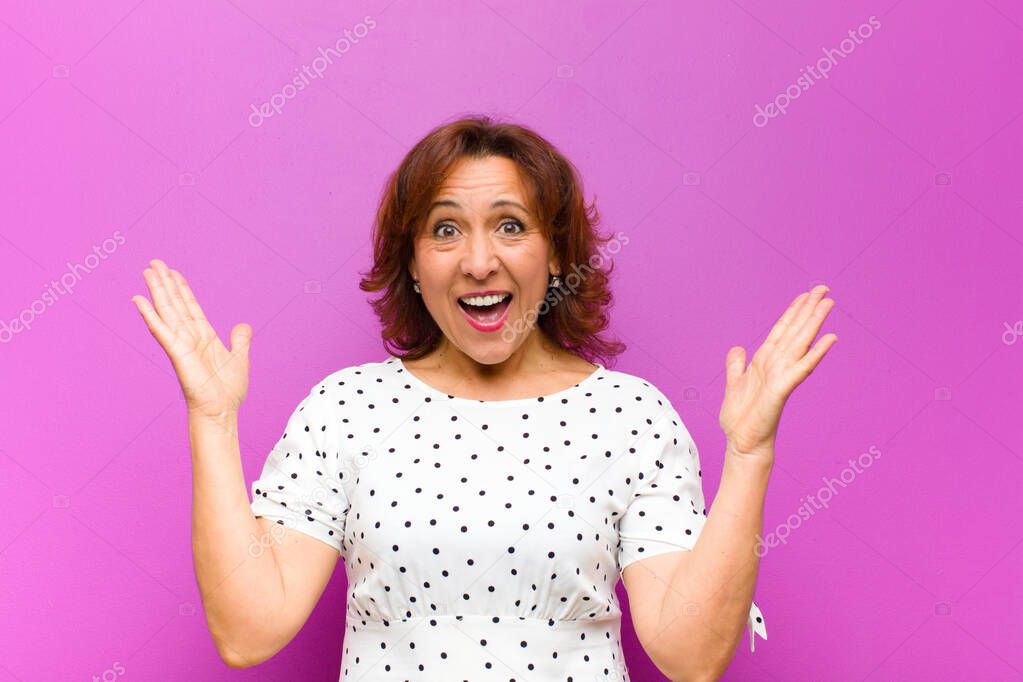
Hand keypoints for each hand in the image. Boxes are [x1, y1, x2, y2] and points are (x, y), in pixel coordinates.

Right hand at [131, 259, 251, 419]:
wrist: (221, 410)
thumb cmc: (228, 390)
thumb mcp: (240, 358)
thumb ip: (240, 340)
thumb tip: (243, 325)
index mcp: (204, 336)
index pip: (190, 306)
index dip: (181, 288)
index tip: (173, 272)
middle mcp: (190, 337)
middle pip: (175, 303)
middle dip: (165, 283)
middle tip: (154, 263)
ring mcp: (181, 343)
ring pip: (167, 311)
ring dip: (156, 291)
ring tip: (147, 272)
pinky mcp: (176, 352)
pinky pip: (161, 330)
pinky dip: (150, 314)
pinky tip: (139, 300)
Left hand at [719, 285, 837, 461]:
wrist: (742, 442)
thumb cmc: (741, 417)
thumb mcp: (734, 383)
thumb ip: (736, 365)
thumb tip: (738, 348)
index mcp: (765, 361)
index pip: (782, 330)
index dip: (793, 311)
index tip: (806, 294)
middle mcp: (776, 364)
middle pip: (795, 331)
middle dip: (809, 310)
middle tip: (824, 289)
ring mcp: (781, 375)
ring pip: (801, 343)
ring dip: (814, 323)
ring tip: (828, 304)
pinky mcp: (782, 389)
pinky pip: (802, 368)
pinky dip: (815, 353)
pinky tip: (829, 339)